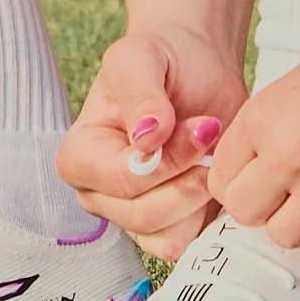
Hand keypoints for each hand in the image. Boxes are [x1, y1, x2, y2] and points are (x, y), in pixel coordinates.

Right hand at [59, 21, 246, 258]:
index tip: (201, 126)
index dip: (167, 160)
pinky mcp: (170, 227)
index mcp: (81, 156)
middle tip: (212, 138)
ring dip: (202, 198)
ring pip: (169, 237)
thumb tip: (147, 137)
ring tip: (213, 154)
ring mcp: (134, 216)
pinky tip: (218, 175)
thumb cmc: (162, 58)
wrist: (199, 67)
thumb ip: (141, 95)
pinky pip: (192, 242)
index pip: (121, 180)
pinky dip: (212, 213)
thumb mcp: (141, 58)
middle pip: (144, 215)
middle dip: (189, 179)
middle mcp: (101, 194)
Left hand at [208, 2, 299, 255]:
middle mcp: (289, 157)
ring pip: (284, 237)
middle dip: (263, 205)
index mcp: (265, 117)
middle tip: (289, 192)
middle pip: (244, 212)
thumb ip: (275, 130)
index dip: (242, 179)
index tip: (261, 178)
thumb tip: (261, 171)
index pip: (222, 177)